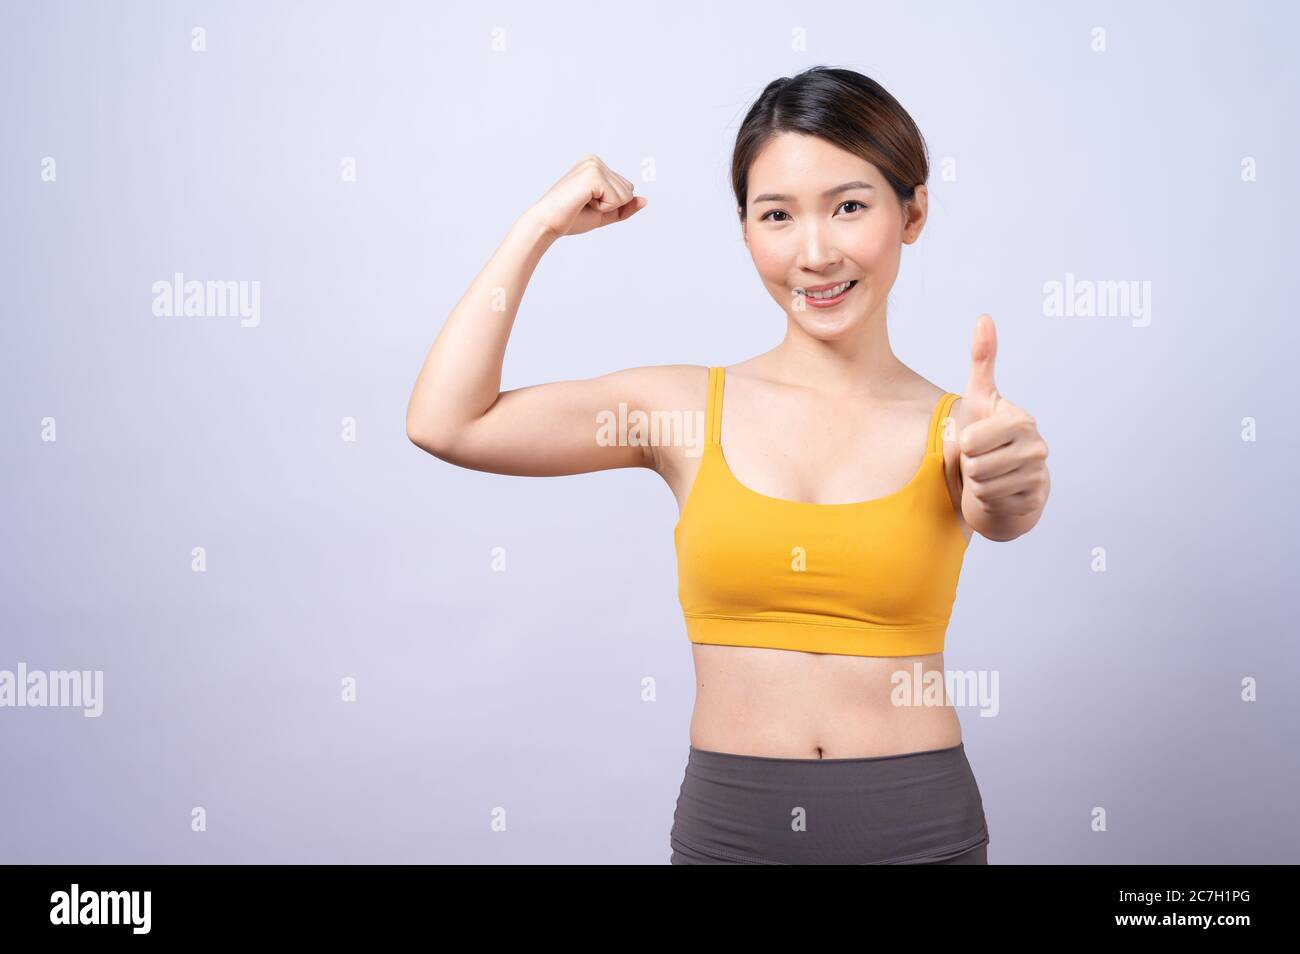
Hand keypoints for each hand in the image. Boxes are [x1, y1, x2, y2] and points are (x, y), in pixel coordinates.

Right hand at [525, 154, 646, 239]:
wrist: (546, 223)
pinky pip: (618, 199)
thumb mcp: (603, 213)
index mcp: (595, 164)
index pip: (626, 189)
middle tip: (584, 205)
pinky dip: (603, 208)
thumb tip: (645, 200)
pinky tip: (583, 202)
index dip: (611, 205)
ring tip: (582, 203)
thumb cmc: (570, 218)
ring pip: (625, 195)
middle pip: (628, 190)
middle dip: (611, 205)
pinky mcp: (593, 175)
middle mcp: (595, 160)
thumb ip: (624, 207)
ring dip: (606, 207)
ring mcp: (594, 165)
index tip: (586, 204)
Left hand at [957, 314, 1049, 532]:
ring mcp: (1037, 476)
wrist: (1006, 480)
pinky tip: (998, 491)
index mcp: (1022, 421)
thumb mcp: (981, 398)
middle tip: (982, 459)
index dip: (966, 442)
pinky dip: (987, 500)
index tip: (980, 439)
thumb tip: (984, 317)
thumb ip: (982, 360)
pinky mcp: (1033, 502)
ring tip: (988, 474)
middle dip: (970, 464)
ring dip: (977, 483)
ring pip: (982, 485)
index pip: (971, 440)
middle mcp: (1037, 447)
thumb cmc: (988, 435)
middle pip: (975, 464)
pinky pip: (991, 503)